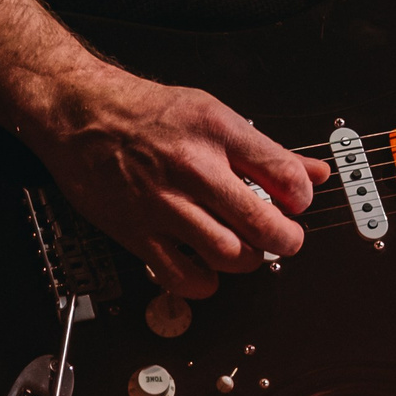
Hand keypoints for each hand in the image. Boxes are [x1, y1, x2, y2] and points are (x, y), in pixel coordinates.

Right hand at [29, 66, 329, 298]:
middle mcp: (194, 168)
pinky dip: (205, 283)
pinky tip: (209, 270)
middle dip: (287, 239)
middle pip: (262, 223)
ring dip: (249, 260)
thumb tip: (313, 172)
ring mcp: (164, 204)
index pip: (283, 173)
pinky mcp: (137, 232)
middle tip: (286, 239)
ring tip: (249, 250)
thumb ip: (267, 150)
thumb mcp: (214, 114)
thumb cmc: (146, 112)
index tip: (298, 203)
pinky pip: (181, 275)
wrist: (82, 114)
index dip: (302, 197)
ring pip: (229, 254)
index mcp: (219, 133)